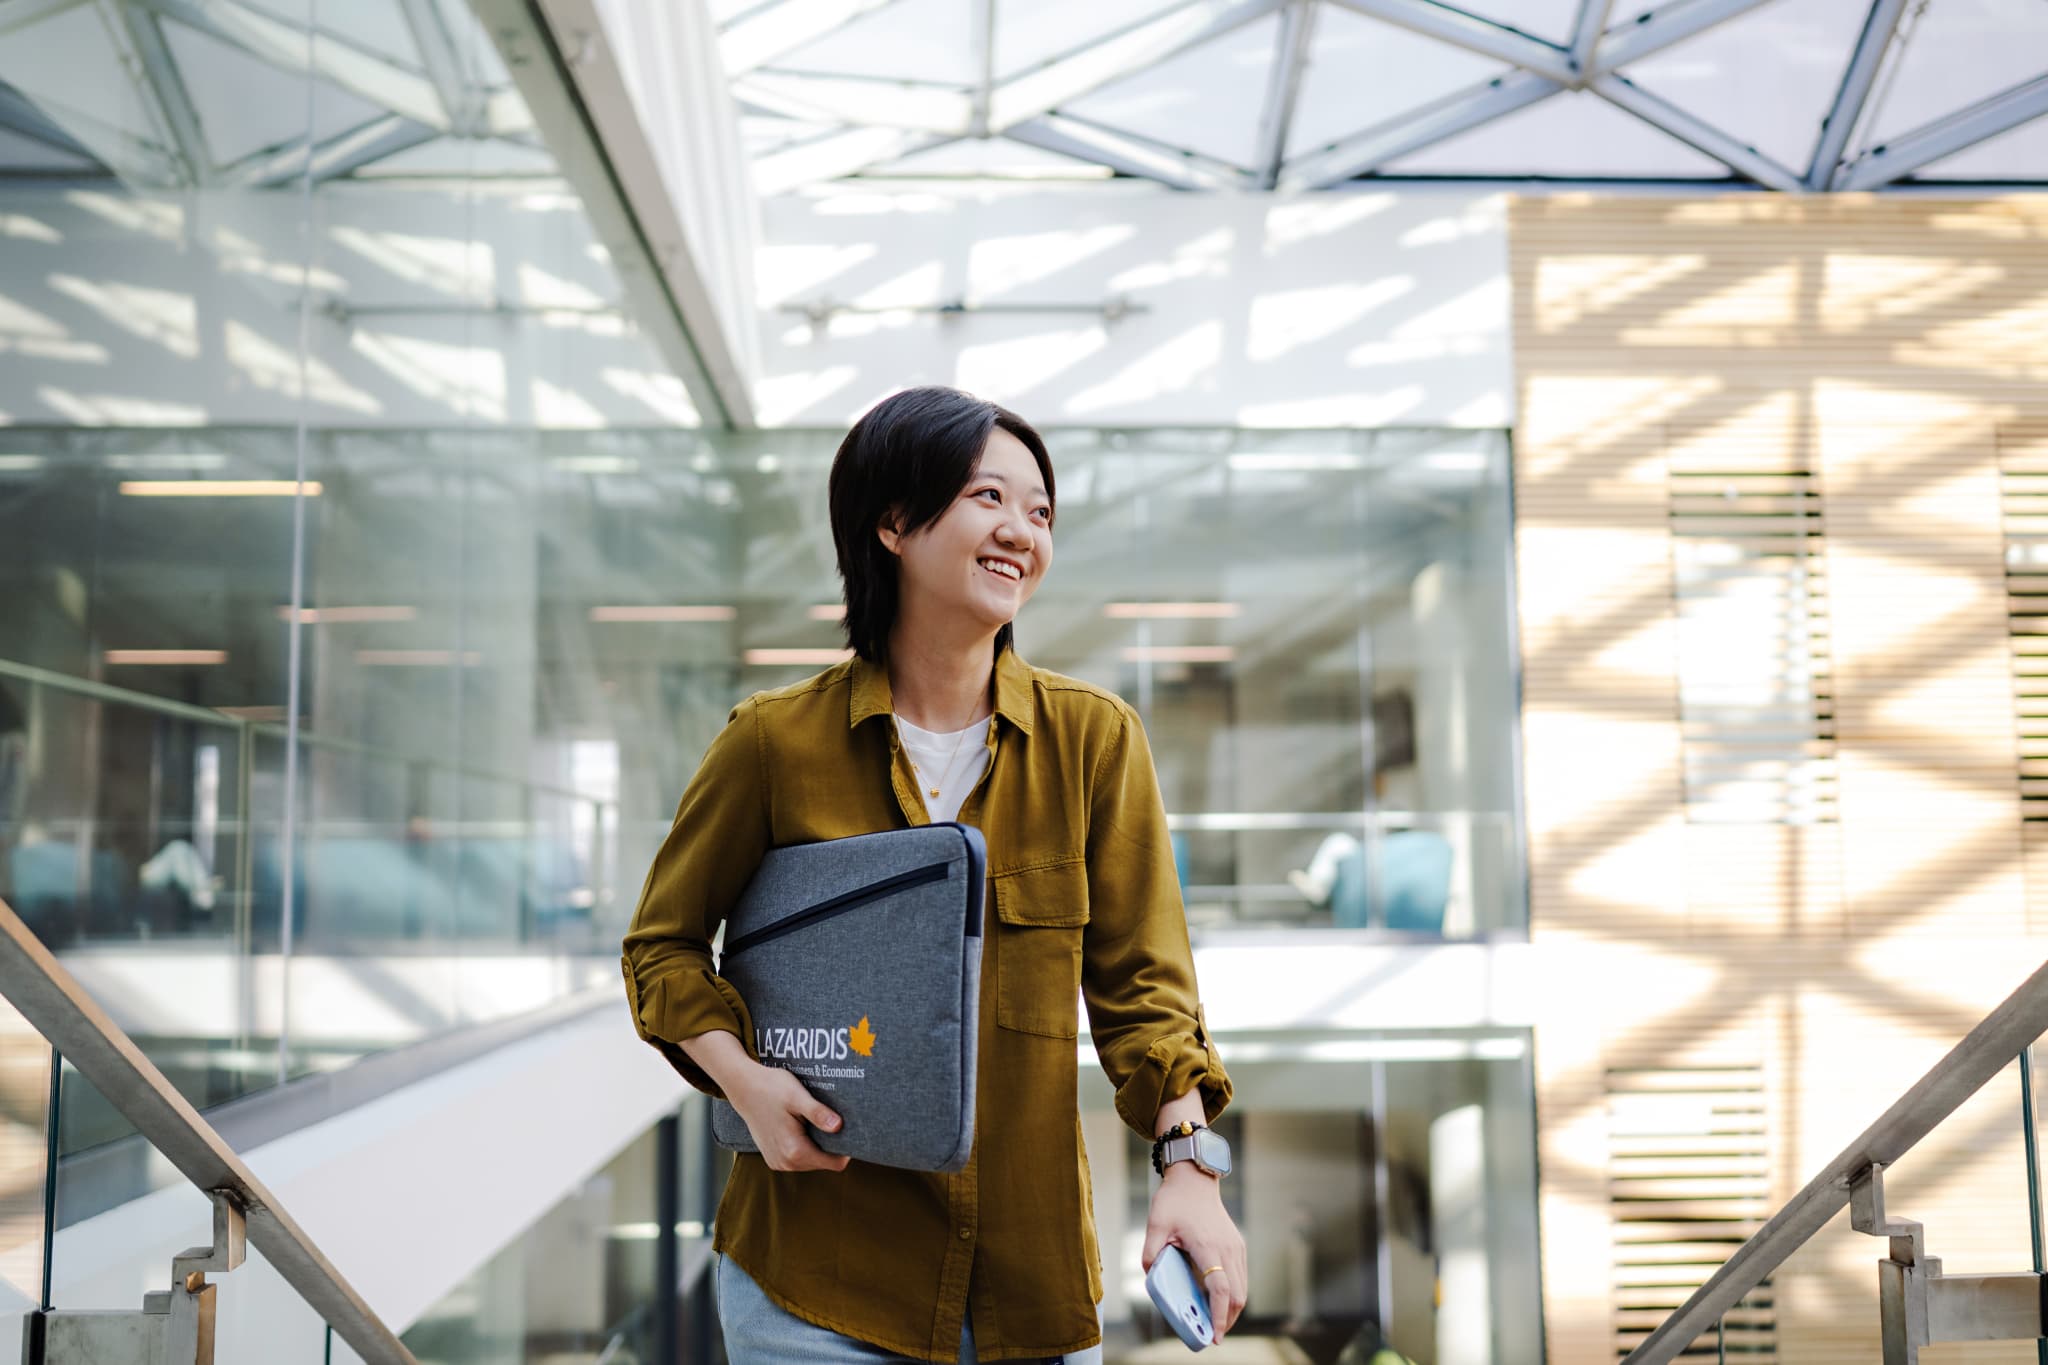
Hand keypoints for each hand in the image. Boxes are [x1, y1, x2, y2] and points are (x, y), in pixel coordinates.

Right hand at [726, 1061, 849, 1171]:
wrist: (743, 1088)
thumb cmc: (771, 1088)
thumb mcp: (797, 1096)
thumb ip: (817, 1113)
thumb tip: (838, 1127)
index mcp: (794, 1150)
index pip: (834, 1163)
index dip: (845, 1149)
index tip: (847, 1130)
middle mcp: (786, 1162)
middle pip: (823, 1162)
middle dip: (830, 1145)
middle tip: (829, 1119)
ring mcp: (778, 1162)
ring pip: (811, 1161)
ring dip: (816, 1145)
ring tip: (812, 1121)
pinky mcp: (773, 1158)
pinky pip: (798, 1158)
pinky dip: (804, 1145)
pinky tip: (800, 1126)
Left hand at [1142, 1165, 1246, 1339]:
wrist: (1195, 1180)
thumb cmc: (1175, 1201)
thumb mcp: (1155, 1224)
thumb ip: (1150, 1252)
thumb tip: (1150, 1277)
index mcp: (1208, 1246)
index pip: (1220, 1289)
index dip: (1218, 1315)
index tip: (1213, 1336)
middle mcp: (1228, 1250)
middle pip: (1236, 1296)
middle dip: (1225, 1320)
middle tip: (1210, 1336)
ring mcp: (1236, 1248)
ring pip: (1242, 1289)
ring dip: (1231, 1310)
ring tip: (1213, 1323)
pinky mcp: (1237, 1247)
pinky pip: (1241, 1278)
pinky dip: (1233, 1295)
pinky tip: (1217, 1302)